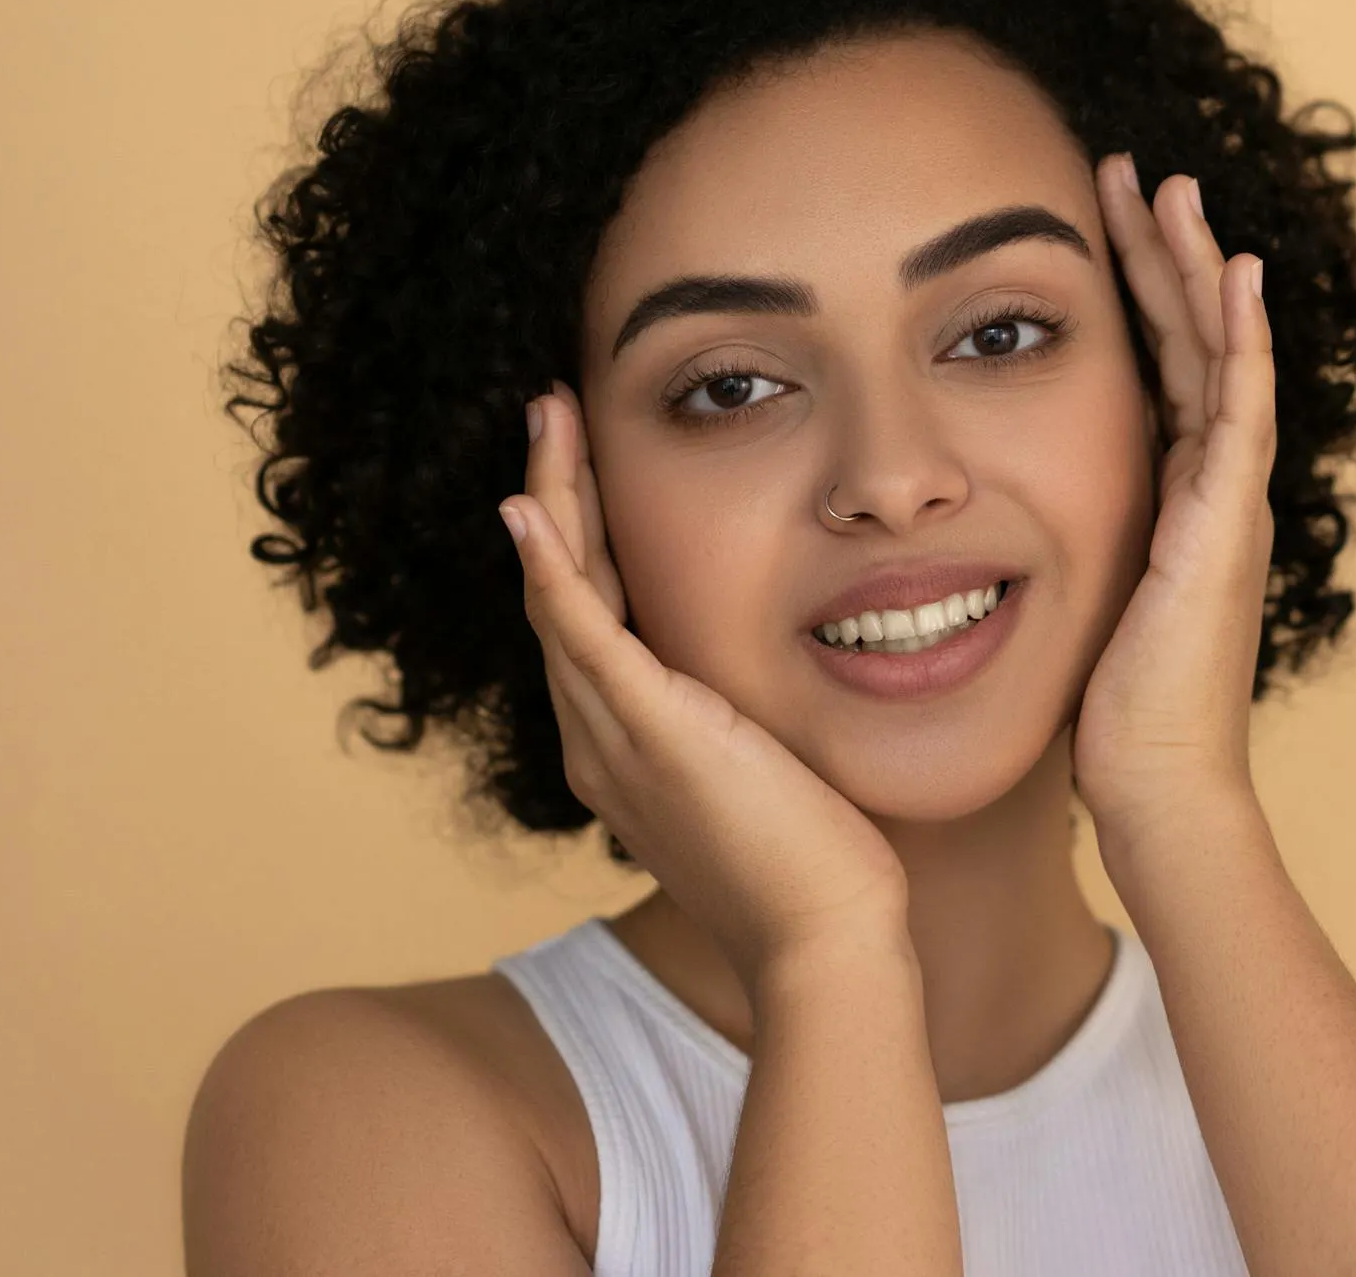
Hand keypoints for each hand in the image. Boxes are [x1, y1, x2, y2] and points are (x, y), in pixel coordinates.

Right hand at [501, 381, 912, 994]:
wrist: (825, 945)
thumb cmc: (816, 870)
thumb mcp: (766, 775)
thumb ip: (741, 725)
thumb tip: (762, 686)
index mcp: (623, 749)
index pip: (589, 619)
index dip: (580, 535)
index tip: (582, 463)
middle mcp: (597, 744)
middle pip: (558, 596)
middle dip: (551, 497)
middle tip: (549, 411)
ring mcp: (614, 742)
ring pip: (560, 599)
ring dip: (548, 502)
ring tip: (547, 418)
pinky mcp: (653, 737)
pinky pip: (585, 637)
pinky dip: (554, 570)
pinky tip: (530, 510)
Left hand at [1071, 157, 1279, 852]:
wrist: (1155, 788)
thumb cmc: (1104, 716)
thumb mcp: (1071, 602)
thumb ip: (1049, 548)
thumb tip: (976, 526)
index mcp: (1169, 498)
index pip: (1156, 367)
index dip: (1132, 292)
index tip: (1097, 224)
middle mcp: (1209, 487)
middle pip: (1191, 340)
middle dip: (1162, 254)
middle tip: (1135, 173)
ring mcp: (1227, 500)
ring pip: (1220, 354)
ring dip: (1196, 267)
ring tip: (1174, 188)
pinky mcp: (1227, 522)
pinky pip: (1241, 408)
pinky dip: (1240, 337)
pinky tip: (1231, 272)